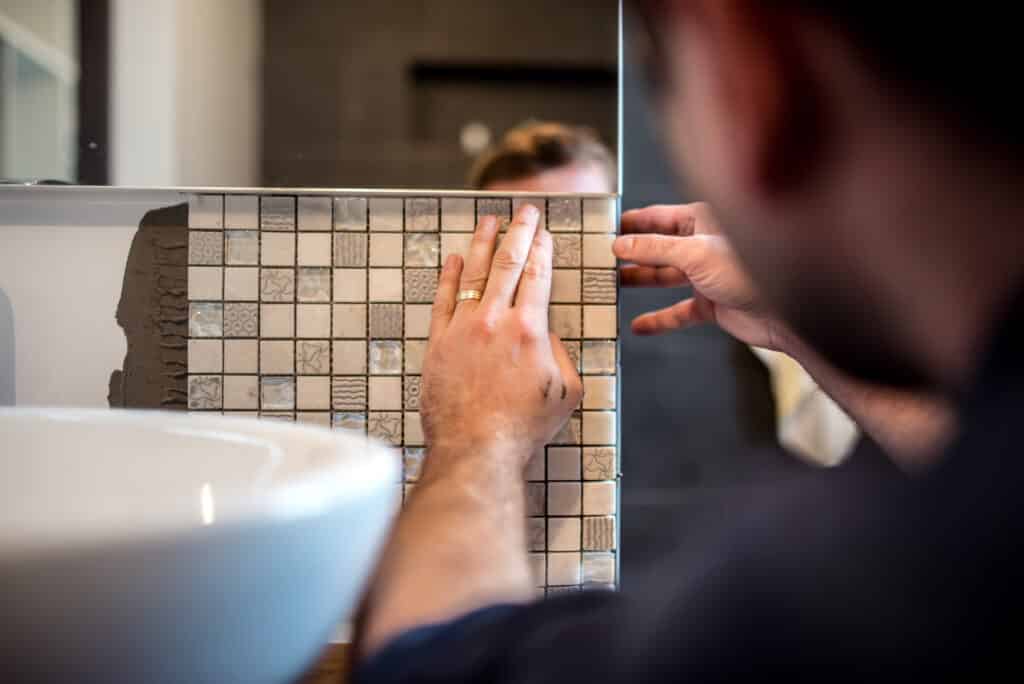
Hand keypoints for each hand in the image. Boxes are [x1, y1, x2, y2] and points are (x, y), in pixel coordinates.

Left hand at [421, 206, 581, 466]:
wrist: (477, 448)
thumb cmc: (524, 427)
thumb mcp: (565, 392)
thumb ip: (560, 356)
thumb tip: (545, 336)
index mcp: (530, 331)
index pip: (538, 277)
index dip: (542, 250)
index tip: (544, 233)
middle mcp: (495, 321)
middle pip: (509, 264)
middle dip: (519, 232)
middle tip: (524, 211)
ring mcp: (462, 329)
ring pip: (474, 274)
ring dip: (483, 243)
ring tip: (488, 220)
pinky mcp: (438, 343)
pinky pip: (443, 300)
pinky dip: (449, 276)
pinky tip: (454, 258)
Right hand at [614, 202, 791, 351]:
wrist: (783, 314)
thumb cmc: (750, 273)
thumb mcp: (694, 254)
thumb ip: (654, 248)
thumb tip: (621, 243)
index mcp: (702, 223)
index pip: (659, 217)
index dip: (632, 222)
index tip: (607, 227)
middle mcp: (703, 246)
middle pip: (658, 247)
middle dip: (632, 253)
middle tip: (602, 258)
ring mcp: (706, 276)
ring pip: (665, 277)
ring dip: (641, 281)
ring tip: (612, 286)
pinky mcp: (710, 304)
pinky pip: (678, 312)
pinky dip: (659, 319)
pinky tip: (639, 325)